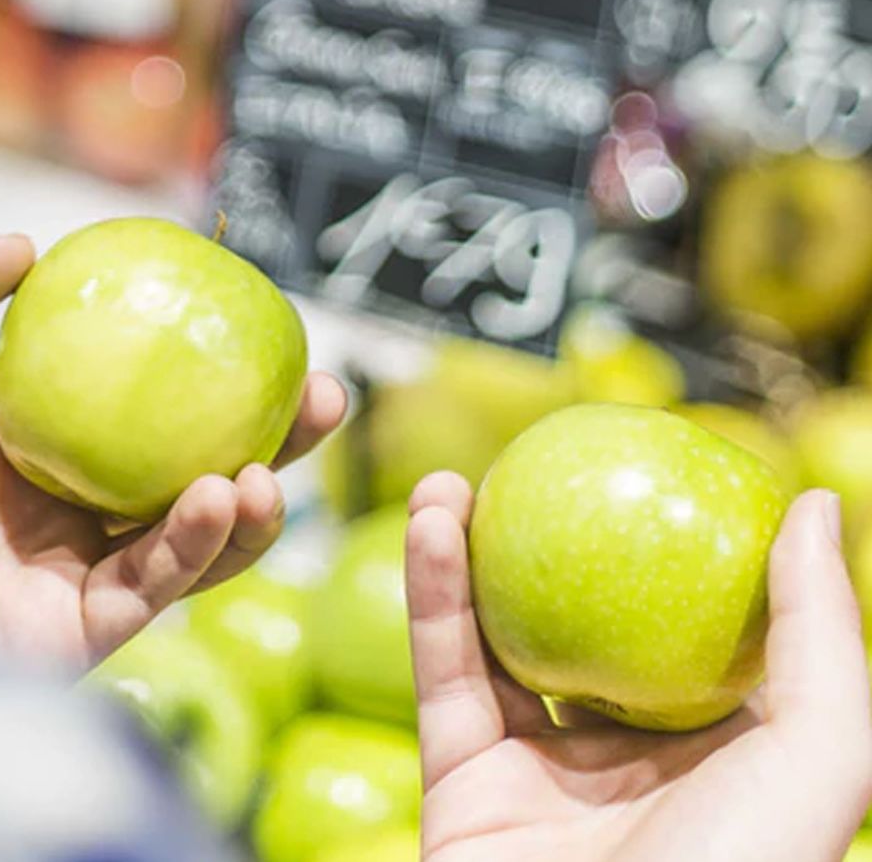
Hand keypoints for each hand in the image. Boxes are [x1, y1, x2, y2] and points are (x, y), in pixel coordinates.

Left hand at [0, 235, 344, 667]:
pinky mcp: (64, 637)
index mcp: (7, 444)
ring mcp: (59, 576)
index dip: (192, 369)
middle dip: (259, 437)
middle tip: (321, 392)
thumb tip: (27, 246)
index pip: (123, 401)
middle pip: (178, 469)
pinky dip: (196, 546)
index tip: (253, 323)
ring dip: (249, 501)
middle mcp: (45, 511)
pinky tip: (223, 496)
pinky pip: (150, 588)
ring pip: (184, 540)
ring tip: (279, 458)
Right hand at [406, 472, 871, 861]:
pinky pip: (443, 672)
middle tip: (528, 469)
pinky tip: (432, 522)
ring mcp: (538, 771)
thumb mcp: (822, 756)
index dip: (666, 549)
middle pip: (581, 624)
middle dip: (549, 545)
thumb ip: (823, 636)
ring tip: (449, 481)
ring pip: (495, 640)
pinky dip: (429, 594)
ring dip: (467, 555)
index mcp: (720, 753)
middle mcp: (627, 759)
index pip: (691, 630)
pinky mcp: (460, 782)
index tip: (644, 468)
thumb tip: (817, 508)